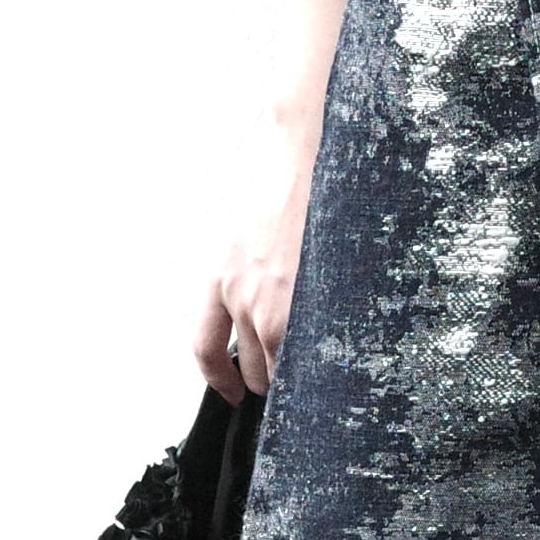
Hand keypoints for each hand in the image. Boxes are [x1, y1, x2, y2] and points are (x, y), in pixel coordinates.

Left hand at [195, 127, 317, 402]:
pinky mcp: (306, 295)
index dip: (219, 380)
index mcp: (218, 275)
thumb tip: (261, 294)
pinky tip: (335, 364)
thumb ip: (244, 267)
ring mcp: (273, 298)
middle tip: (287, 382)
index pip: (205, 348)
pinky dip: (317, 366)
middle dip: (265, 380)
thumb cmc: (275, 176)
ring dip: (296, 377)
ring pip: (280, 366)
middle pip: (248, 365)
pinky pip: (306, 352)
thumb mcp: (241, 226)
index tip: (233, 393)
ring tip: (318, 375)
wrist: (299, 147)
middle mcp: (239, 293)